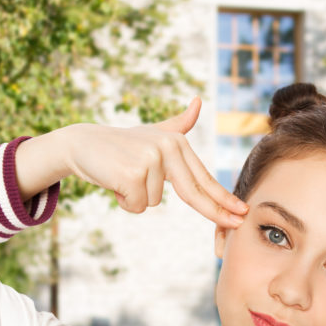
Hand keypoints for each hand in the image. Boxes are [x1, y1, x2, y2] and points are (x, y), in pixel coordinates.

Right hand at [61, 98, 247, 227]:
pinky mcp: (132, 174)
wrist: (83, 144)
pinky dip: (124, 201)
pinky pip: (137, 205)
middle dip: (216, 212)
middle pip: (194, 192)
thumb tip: (198, 102)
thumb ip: (179, 124)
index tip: (242, 211)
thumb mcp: (153, 132)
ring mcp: (150, 161)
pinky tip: (114, 182)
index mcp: (177, 143)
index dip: (223, 197)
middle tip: (236, 224)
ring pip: (154, 202)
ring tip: (123, 177)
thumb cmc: (121, 144)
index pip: (203, 176)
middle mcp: (167, 149)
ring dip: (136, 197)